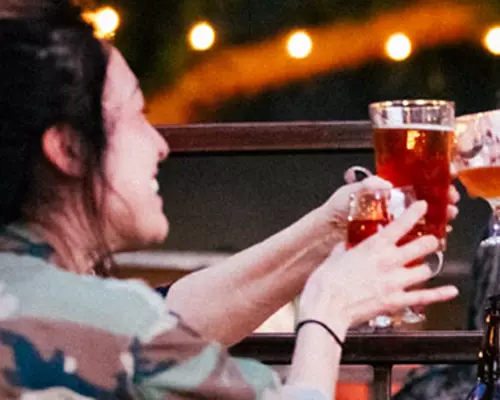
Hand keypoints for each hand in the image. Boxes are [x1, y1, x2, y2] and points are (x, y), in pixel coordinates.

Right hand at [299, 201, 458, 328]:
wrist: (327, 308)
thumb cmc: (326, 282)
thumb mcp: (334, 257)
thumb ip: (346, 249)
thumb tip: (346, 246)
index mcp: (374, 246)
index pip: (402, 224)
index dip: (415, 213)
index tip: (423, 207)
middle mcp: (389, 261)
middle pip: (423, 245)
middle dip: (429, 241)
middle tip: (430, 240)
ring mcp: (396, 282)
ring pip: (426, 270)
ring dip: (426, 267)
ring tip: (426, 265)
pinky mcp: (397, 301)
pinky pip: (424, 297)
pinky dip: (440, 294)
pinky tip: (451, 291)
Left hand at [317, 175, 459, 233]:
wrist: (326, 232)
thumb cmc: (335, 208)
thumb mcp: (349, 192)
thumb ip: (366, 186)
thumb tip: (385, 183)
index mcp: (384, 190)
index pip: (413, 180)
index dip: (433, 179)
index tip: (448, 178)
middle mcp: (392, 204)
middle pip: (423, 198)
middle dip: (441, 198)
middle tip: (452, 202)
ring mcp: (392, 220)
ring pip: (422, 217)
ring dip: (439, 216)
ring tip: (450, 217)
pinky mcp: (391, 238)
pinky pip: (413, 235)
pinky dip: (427, 234)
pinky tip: (440, 234)